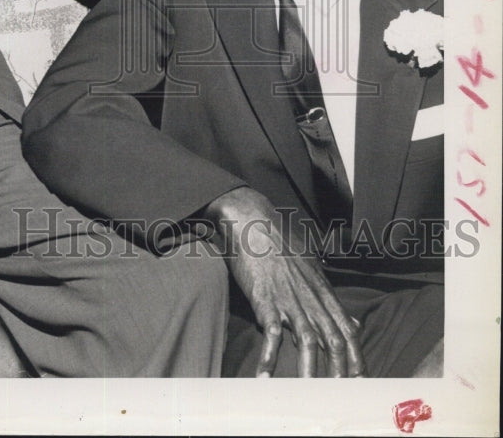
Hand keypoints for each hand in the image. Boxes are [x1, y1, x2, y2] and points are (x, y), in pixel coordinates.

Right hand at [205, 187, 364, 377]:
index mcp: (322, 289)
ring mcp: (288, 298)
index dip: (356, 357)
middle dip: (340, 371)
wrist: (252, 219)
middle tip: (341, 394)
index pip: (347, 329)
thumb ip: (330, 297)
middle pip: (333, 339)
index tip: (361, 380)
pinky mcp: (265, 298)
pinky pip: (271, 333)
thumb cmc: (279, 242)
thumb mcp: (311, 266)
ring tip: (310, 394)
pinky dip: (269, 357)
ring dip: (310, 371)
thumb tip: (353, 322)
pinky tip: (265, 376)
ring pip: (308, 340)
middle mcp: (310, 296)